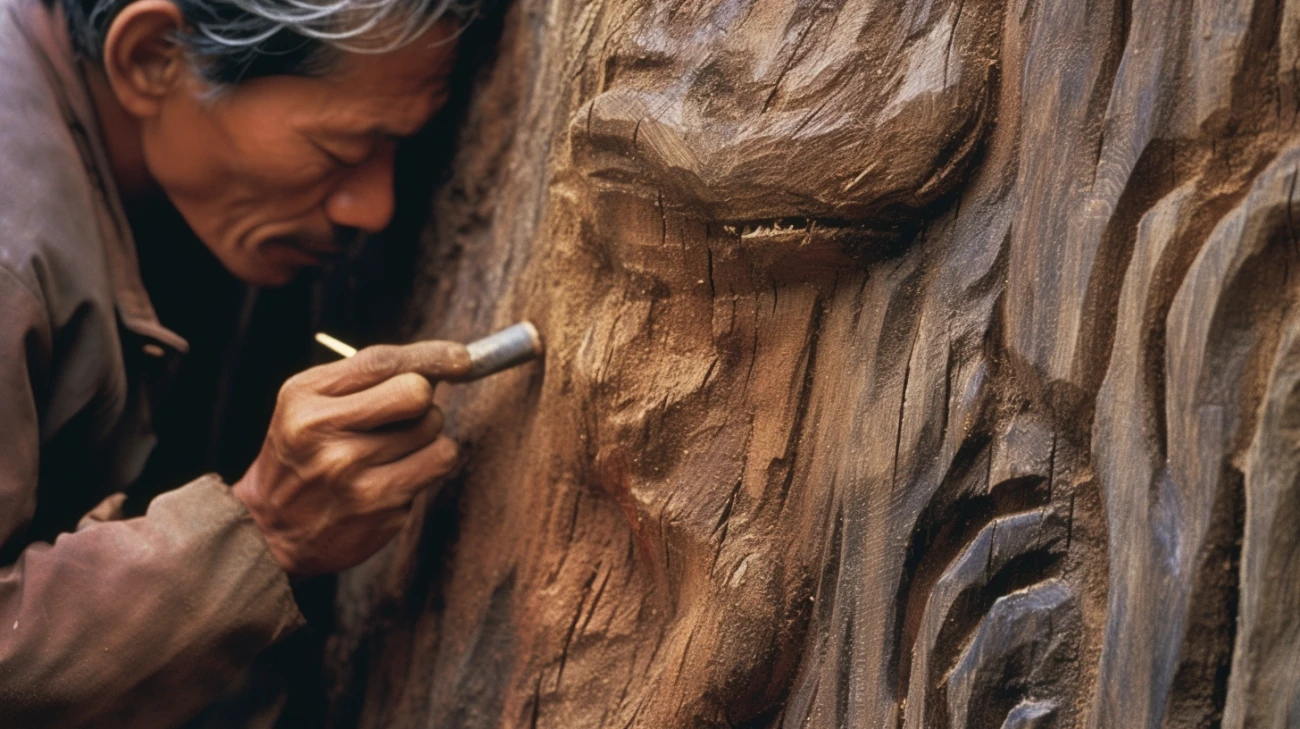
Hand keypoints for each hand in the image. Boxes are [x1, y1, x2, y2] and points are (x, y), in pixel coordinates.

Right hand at [233, 341, 470, 577]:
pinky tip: (396, 474)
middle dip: (421, 400)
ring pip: (435, 431)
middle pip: (417, 394)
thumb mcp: (309, 404)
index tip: (461, 358)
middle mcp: (325, 435)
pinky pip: (438, 464)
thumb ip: (365, 378)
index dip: (431, 355)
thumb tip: (445, 362)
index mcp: (305, 399)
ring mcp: (353, 475)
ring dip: (425, 436)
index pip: (381, 362)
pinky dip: (428, 464)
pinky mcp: (381, 507)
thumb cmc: (302, 455)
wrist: (269, 532)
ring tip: (389, 450)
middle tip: (403, 415)